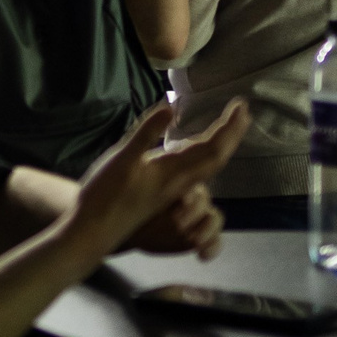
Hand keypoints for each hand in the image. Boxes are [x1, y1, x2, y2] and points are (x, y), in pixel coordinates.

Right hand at [66, 99, 248, 266]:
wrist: (93, 231)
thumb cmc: (105, 195)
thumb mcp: (123, 158)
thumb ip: (147, 132)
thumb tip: (171, 106)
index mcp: (173, 172)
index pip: (213, 148)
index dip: (229, 127)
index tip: (240, 105)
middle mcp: (180, 183)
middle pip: (216, 158)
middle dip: (232, 134)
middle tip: (243, 112)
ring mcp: (173, 191)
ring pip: (207, 168)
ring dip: (221, 146)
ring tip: (228, 129)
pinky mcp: (164, 195)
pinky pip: (195, 174)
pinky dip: (205, 158)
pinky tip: (196, 153)